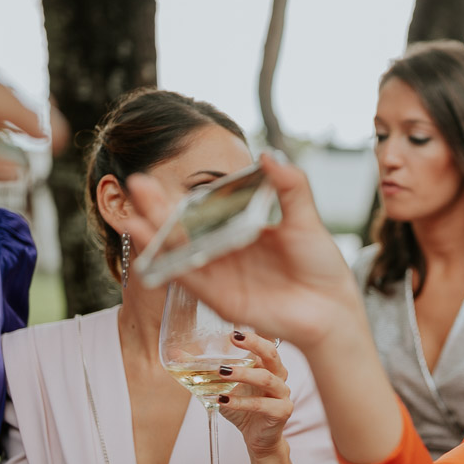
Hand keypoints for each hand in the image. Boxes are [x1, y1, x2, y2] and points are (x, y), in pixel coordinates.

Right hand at [125, 153, 360, 347]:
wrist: (332, 309)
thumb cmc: (322, 267)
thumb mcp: (305, 219)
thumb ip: (290, 187)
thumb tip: (268, 154)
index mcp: (244, 231)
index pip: (207, 208)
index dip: (184, 194)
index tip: (162, 173)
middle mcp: (227, 252)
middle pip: (185, 227)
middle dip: (158, 208)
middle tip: (135, 183)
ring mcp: (221, 275)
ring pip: (180, 252)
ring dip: (154, 234)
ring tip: (131, 214)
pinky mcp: (219, 298)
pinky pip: (188, 277)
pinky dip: (168, 262)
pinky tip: (150, 244)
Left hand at [216, 331, 292, 460]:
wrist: (258, 439)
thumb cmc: (244, 409)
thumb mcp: (222, 387)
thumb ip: (205, 370)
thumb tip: (177, 354)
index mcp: (268, 365)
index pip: (264, 343)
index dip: (253, 335)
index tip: (234, 330)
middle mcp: (279, 376)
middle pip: (272, 354)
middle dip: (254, 344)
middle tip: (234, 339)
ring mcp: (282, 393)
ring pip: (266, 378)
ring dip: (243, 374)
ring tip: (221, 372)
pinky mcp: (282, 411)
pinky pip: (261, 404)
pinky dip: (240, 402)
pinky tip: (222, 400)